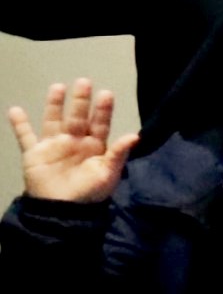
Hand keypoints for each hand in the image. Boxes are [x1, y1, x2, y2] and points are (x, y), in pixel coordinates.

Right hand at [8, 80, 133, 204]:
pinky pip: (25, 136)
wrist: (62, 212)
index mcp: (94, 147)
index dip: (103, 110)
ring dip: (55, 105)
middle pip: (77, 117)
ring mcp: (54, 146)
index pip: (100, 124)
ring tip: (58, 87)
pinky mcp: (34, 154)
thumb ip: (119, 154)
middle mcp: (74, 142)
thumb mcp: (108, 174)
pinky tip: (15, 109)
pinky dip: (19, 124)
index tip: (106, 94)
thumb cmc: (89, 194)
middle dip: (81, 101)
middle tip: (84, 82)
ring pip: (54, 120)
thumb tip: (136, 135)